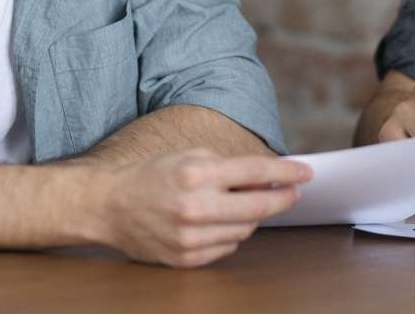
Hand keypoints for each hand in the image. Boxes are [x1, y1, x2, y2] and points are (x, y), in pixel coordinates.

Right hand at [100, 149, 311, 266]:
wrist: (109, 206)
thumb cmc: (151, 175)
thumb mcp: (189, 155)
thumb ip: (228, 164)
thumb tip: (266, 174)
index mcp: (196, 174)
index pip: (255, 171)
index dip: (286, 172)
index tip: (305, 173)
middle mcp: (195, 207)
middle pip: (258, 206)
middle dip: (283, 198)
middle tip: (293, 192)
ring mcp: (190, 237)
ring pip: (245, 230)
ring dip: (253, 217)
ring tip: (248, 204)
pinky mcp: (185, 258)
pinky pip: (226, 249)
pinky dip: (232, 235)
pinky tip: (224, 222)